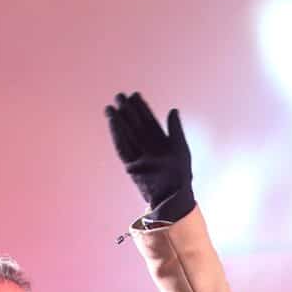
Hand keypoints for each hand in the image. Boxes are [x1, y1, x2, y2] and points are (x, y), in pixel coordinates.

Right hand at [104, 92, 194, 220]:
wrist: (173, 196)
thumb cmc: (181, 175)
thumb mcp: (181, 148)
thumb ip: (175, 129)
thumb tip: (173, 110)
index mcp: (162, 142)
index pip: (149, 121)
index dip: (142, 108)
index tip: (135, 95)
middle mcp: (149, 147)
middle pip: (135, 125)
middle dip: (128, 111)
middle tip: (119, 96)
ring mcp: (139, 156)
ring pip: (127, 135)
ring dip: (119, 121)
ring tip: (111, 107)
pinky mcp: (131, 166)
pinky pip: (122, 148)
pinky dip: (117, 135)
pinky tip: (113, 123)